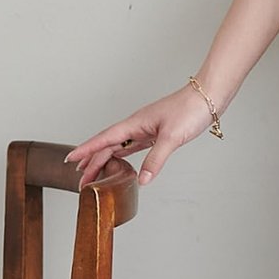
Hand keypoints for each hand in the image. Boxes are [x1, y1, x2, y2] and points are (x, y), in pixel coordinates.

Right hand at [62, 85, 217, 187]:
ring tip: (92, 173)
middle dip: (91, 162)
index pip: (103, 139)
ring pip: (117, 146)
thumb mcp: (172, 137)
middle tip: (80, 180)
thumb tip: (141, 180)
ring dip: (103, 160)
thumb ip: (156, 159)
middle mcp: (135, 126)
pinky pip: (132, 146)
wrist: (208, 98)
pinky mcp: (155, 133)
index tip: (70, 160)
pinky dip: (122, 156)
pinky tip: (119, 163)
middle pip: (107, 146)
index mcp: (134, 124)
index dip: (86, 150)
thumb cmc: (190, 110)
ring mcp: (144, 129)